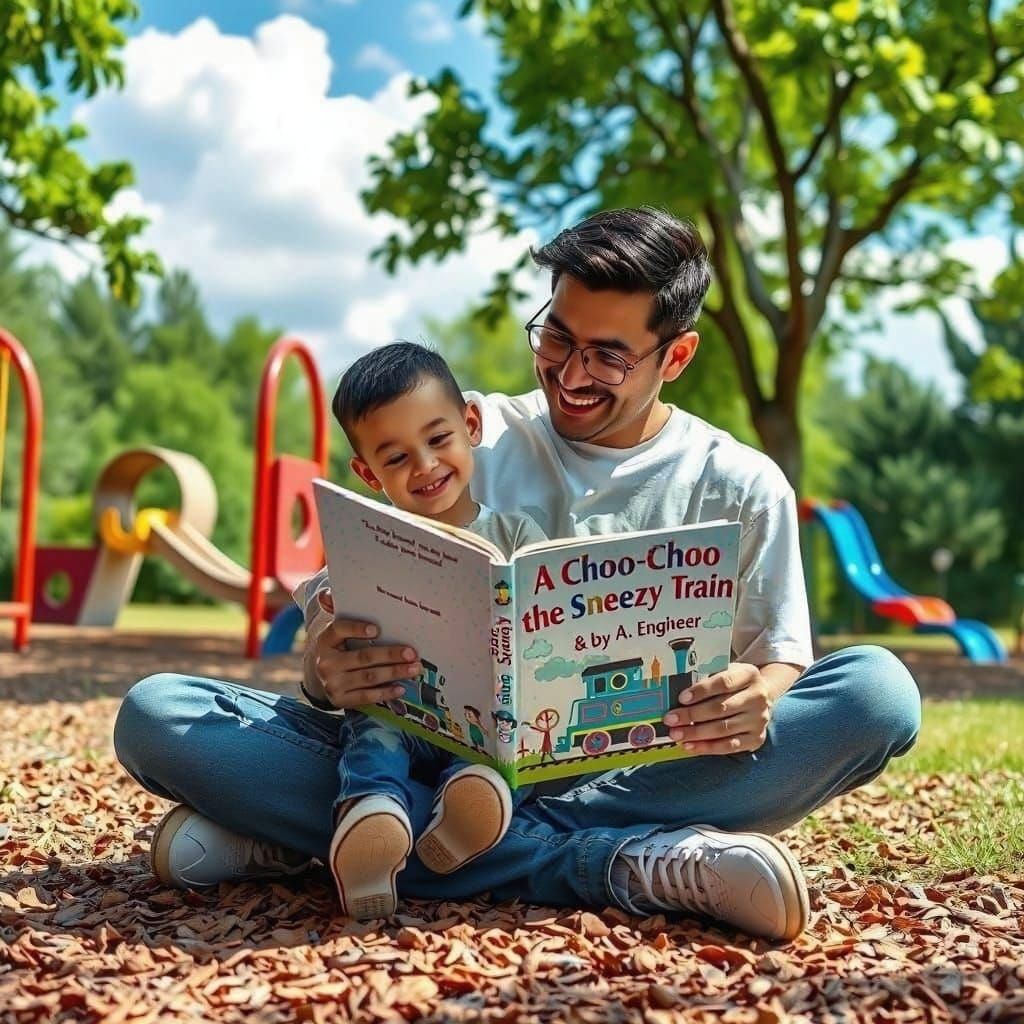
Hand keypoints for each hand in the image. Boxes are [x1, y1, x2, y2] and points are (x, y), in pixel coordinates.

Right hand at [307, 590, 420, 708]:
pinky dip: (385, 693)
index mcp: (326, 640)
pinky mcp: (340, 700)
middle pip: (362, 657)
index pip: (339, 630)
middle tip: (412, 652)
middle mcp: (326, 662)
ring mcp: (332, 683)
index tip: (377, 629)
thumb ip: (337, 611)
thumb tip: (327, 595)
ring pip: (368, 677)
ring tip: (415, 668)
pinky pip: (366, 697)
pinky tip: (401, 688)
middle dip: (390, 654)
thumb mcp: (336, 632)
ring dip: (394, 672)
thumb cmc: (338, 648)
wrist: (322, 679)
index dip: (356, 629)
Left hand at [663, 662, 773, 754]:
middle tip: (670, 719)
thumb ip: (707, 677)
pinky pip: (729, 746)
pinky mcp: (756, 739)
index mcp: (749, 675)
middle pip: (721, 708)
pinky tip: (689, 745)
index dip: (702, 691)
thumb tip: (677, 692)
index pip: (724, 682)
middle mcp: (758, 698)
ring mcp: (759, 720)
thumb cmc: (735, 683)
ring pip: (723, 729)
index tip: (681, 698)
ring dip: (696, 733)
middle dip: (692, 715)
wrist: (763, 695)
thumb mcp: (726, 671)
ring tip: (675, 734)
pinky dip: (707, 747)